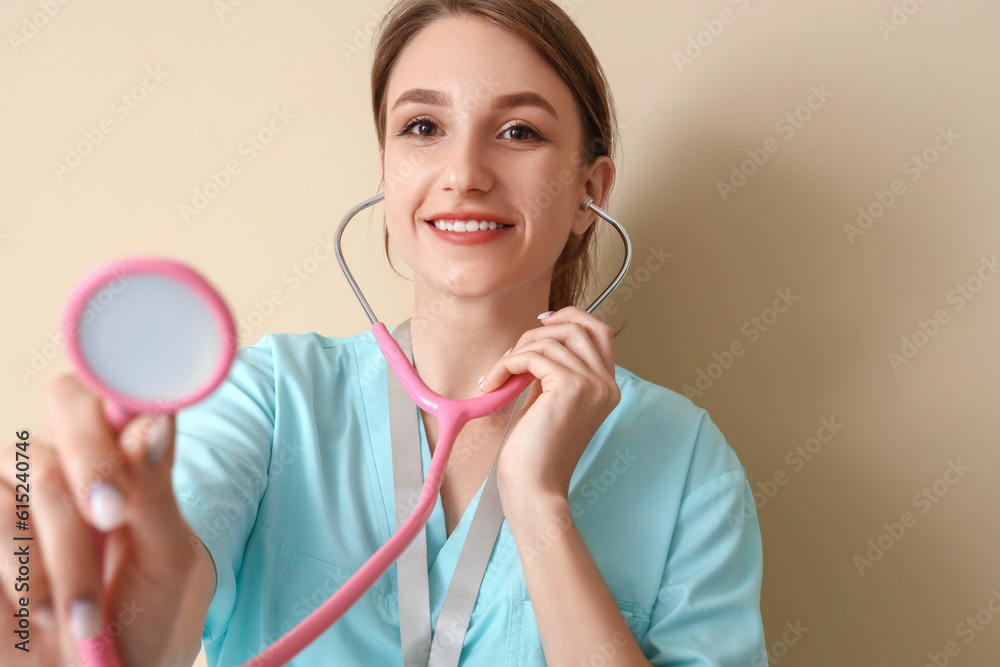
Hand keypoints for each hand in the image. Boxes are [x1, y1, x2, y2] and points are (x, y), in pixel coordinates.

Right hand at [0, 375, 202, 665]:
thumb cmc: (148, 610)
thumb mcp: (168, 559)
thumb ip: (156, 490)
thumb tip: (155, 419)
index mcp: (116, 456)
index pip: (97, 397)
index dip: (104, 431)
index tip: (118, 492)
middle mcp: (59, 465)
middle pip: (53, 438)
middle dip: (85, 488)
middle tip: (111, 520)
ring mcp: (11, 500)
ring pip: (19, 494)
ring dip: (57, 564)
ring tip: (85, 616)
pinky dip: (19, 584)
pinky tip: (40, 616)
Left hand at [479, 307, 620, 509]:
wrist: (535, 488)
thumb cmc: (536, 453)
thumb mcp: (551, 402)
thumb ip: (555, 371)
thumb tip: (538, 336)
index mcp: (607, 388)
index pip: (600, 332)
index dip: (572, 316)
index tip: (542, 320)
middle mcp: (607, 384)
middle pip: (578, 327)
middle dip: (539, 332)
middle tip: (512, 354)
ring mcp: (592, 384)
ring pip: (550, 340)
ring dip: (516, 352)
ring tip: (499, 377)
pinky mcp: (571, 387)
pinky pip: (532, 356)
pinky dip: (507, 365)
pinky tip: (493, 384)